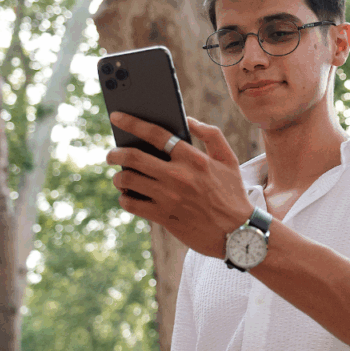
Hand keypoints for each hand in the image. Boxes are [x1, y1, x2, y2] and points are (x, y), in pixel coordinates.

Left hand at [105, 112, 253, 258]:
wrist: (238, 233)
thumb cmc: (233, 194)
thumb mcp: (229, 160)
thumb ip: (211, 135)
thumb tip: (188, 120)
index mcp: (194, 158)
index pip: (156, 134)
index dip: (132, 122)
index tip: (116, 117)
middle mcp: (178, 176)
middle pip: (134, 157)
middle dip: (115, 153)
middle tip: (111, 154)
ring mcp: (169, 198)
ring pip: (128, 180)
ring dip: (119, 177)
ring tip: (121, 177)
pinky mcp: (163, 217)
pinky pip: (131, 204)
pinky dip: (124, 198)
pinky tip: (128, 196)